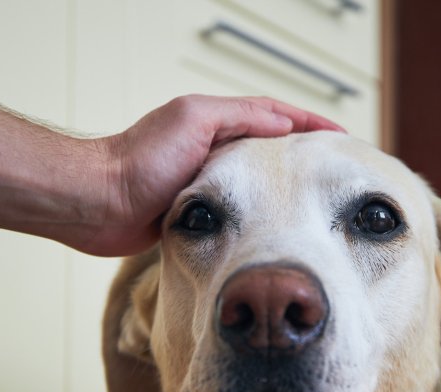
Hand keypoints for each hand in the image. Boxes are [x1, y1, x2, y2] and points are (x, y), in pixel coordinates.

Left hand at [80, 95, 344, 255]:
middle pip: (270, 148)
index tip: (342, 137)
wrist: (98, 204)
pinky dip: (262, 214)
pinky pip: (239, 212)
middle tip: (338, 169)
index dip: (310, 123)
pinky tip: (278, 227)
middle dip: (305, 155)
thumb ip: (238, 118)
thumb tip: (283, 125)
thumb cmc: (138, 162)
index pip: (274, 115)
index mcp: (214, 121)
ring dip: (286, 187)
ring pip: (257, 182)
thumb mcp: (193, 122)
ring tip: (318, 199)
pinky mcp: (197, 214)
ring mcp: (205, 182)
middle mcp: (211, 149)